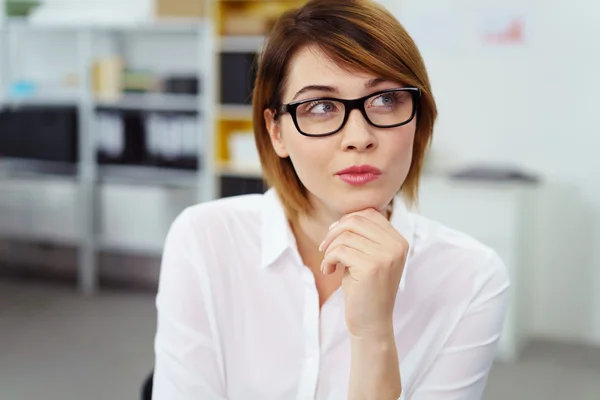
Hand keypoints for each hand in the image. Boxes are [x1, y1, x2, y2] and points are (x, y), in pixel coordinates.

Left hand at [319, 208, 407, 337]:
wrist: (371, 323)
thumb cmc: (364, 290)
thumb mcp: (367, 257)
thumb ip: (363, 236)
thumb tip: (344, 217)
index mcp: (399, 241)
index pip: (370, 214)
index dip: (347, 221)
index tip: (334, 237)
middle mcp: (396, 246)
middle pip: (356, 221)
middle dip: (334, 233)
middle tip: (324, 249)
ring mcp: (386, 256)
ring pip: (345, 236)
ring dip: (329, 249)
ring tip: (329, 265)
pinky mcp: (371, 267)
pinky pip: (340, 250)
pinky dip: (329, 259)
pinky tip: (329, 271)